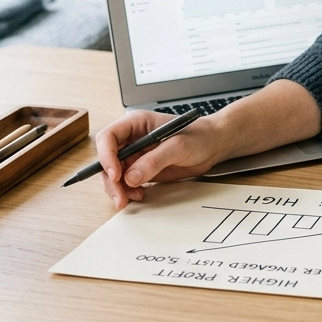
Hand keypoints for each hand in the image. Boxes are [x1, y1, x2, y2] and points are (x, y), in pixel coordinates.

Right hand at [95, 110, 227, 209]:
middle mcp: (132, 139)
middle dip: (110, 179)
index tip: (116, 174)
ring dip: (118, 189)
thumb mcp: (179, 146)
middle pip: (107, 159)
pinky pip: (126, 182)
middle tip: (121, 196)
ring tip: (134, 197)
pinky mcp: (142, 169)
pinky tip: (140, 195)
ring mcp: (136, 155)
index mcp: (136, 123)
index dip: (107, 156)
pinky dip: (128, 192)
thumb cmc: (200, 136)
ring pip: (114, 174)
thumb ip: (155, 160)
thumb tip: (130, 177)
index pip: (108, 138)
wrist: (214, 145)